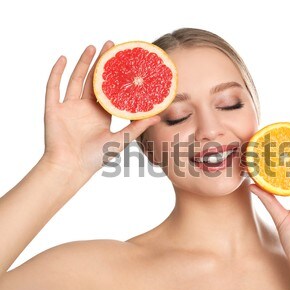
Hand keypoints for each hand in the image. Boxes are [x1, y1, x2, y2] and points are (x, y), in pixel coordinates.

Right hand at [42, 41, 160, 179]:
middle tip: (111, 45)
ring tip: (93, 47)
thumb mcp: (121, 139)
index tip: (125, 60)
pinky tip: (64, 58)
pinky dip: (58, 72)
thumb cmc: (96, 158)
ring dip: (83, 62)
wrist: (71, 167)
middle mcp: (85, 108)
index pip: (109, 89)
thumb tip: (159, 116)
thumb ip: (138, 127)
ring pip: (76, 79)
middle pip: (93, 79)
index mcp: (101, 114)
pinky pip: (54, 87)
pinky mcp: (54, 109)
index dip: (116, 75)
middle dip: (102, 62)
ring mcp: (69, 107)